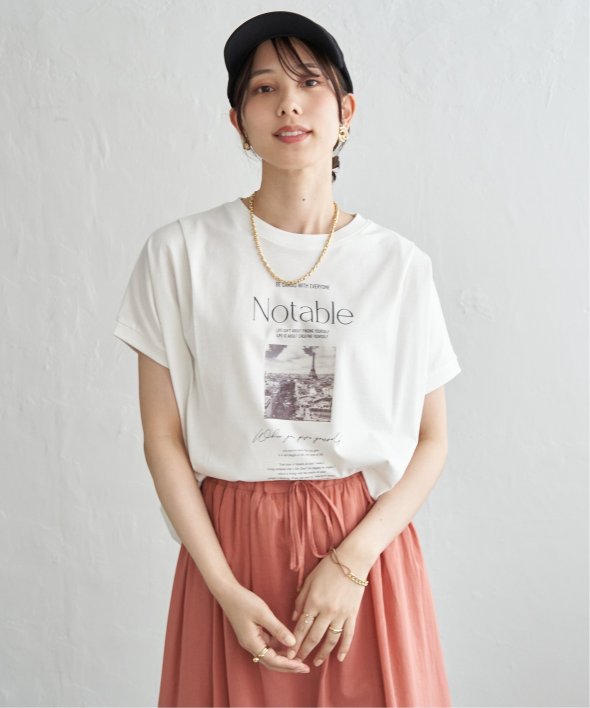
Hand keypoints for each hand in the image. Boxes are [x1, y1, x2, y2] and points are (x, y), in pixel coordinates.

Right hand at [215, 583, 310, 673]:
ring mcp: (250, 640)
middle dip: (288, 666)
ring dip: (284, 658)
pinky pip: (267, 645)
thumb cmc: (243, 601)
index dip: (288, 665)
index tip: (302, 666)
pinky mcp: (252, 634)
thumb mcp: (263, 614)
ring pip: (269, 655)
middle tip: (304, 668)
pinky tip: (288, 644)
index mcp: (252, 643)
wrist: (227, 592)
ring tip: (299, 658)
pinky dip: (278, 647)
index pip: (273, 660)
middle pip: (271, 662)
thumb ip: (278, 629)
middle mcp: (250, 645)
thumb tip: (292, 643)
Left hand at [282, 551, 368, 666]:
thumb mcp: (309, 581)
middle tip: (297, 661)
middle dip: (304, 650)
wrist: (352, 560)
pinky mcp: (352, 614)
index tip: (288, 653)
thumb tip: (294, 619)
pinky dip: (344, 648)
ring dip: (323, 653)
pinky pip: (348, 635)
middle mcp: (326, 611)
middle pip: (314, 637)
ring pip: (330, 640)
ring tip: (316, 662)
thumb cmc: (328, 568)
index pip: (301, 627)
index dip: (294, 642)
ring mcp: (341, 614)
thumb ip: (300, 600)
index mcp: (313, 601)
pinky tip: (340, 658)